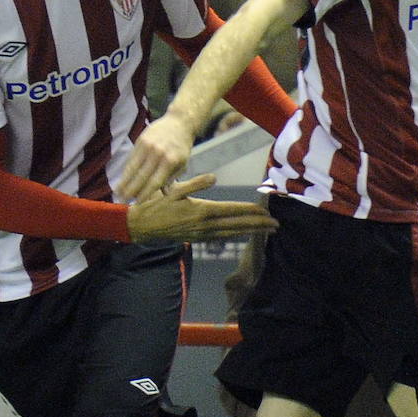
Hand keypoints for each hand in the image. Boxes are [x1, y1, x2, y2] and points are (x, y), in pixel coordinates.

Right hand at [120, 112, 194, 200]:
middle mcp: (158, 154)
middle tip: (122, 201)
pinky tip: (122, 178)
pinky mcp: (141, 139)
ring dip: (124, 181)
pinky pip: (131, 157)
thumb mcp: (182, 163)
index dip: (145, 194)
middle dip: (131, 190)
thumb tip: (164, 195)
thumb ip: (172, 179)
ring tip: (117, 192)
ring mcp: (148, 146)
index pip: (155, 182)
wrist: (179, 122)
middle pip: (141, 176)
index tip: (137, 204)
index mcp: (170, 162)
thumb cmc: (182, 146)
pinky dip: (126, 169)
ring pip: (133, 167)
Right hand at [125, 172, 276, 243]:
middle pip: (237, 225)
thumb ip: (196, 183)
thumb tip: (214, 178)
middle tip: (276, 225)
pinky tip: (242, 233)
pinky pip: (221, 237)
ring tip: (266, 230)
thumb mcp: (174, 190)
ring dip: (250, 232)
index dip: (251, 212)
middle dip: (258, 225)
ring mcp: (202, 234)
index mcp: (202, 211)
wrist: (141, 226)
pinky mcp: (197, 238)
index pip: (233, 211)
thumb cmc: (156, 205)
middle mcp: (205, 225)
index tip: (267, 212)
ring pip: (232, 233)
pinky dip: (235, 235)